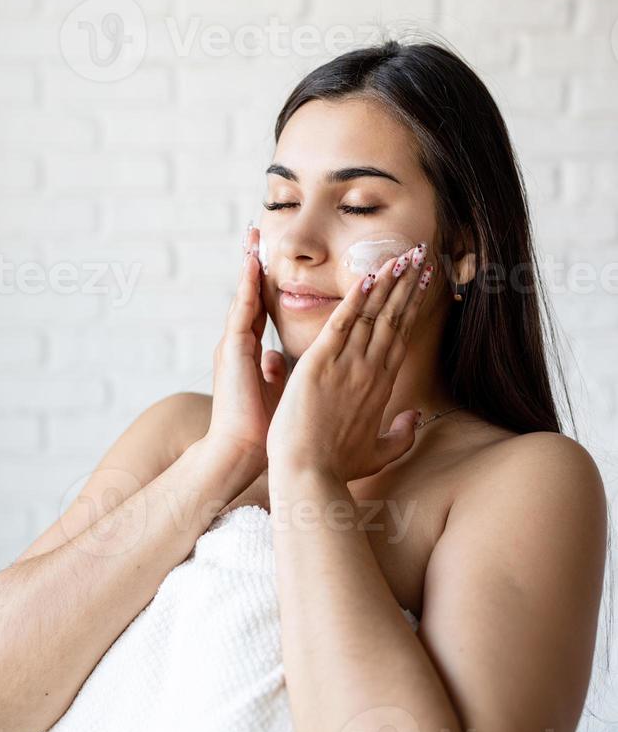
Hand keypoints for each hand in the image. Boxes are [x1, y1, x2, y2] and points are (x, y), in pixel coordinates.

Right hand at [205, 224, 287, 481]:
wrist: (242, 454)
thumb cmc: (263, 432)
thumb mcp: (274, 394)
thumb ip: (273, 374)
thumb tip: (276, 361)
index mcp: (250, 354)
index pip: (260, 309)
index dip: (264, 283)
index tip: (268, 258)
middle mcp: (239, 345)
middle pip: (249, 295)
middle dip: (253, 264)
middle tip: (258, 232)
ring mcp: (233, 346)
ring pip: (244, 296)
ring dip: (249, 265)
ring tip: (254, 236)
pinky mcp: (233, 351)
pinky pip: (242, 310)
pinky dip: (247, 285)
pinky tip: (254, 263)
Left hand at [266, 245, 433, 483]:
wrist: (308, 475)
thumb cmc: (337, 468)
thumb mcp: (377, 454)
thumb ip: (401, 435)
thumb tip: (416, 419)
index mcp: (381, 386)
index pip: (400, 336)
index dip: (412, 306)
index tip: (424, 283)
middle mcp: (370, 370)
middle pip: (393, 318)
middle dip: (408, 284)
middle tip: (421, 256)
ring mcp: (347, 365)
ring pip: (372, 315)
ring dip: (387, 282)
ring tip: (402, 256)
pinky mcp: (320, 363)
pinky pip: (341, 323)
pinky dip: (354, 299)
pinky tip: (368, 276)